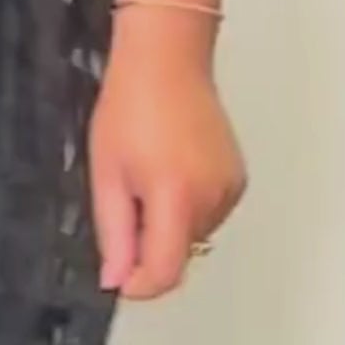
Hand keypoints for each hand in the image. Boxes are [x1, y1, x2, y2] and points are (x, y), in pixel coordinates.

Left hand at [88, 11, 246, 298]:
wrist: (167, 60)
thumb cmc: (132, 105)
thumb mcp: (107, 174)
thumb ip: (114, 234)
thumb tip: (117, 278)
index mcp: (177, 197)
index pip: (165, 273)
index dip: (138, 284)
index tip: (119, 275)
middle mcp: (213, 197)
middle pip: (179, 255)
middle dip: (149, 246)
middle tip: (127, 200)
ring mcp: (230, 188)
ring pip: (193, 236)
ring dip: (168, 225)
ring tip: (148, 177)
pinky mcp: (237, 180)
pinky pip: (207, 214)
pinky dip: (186, 208)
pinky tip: (170, 171)